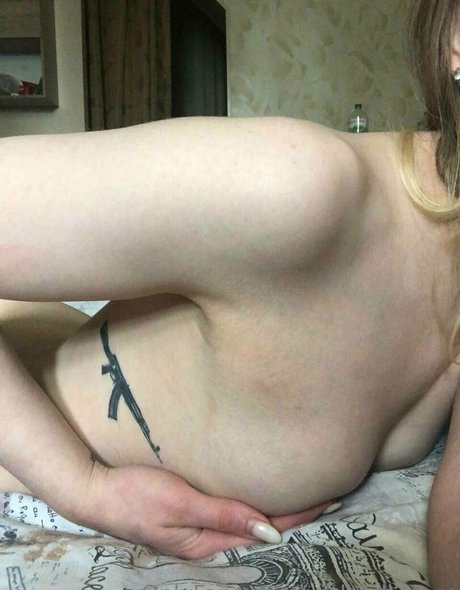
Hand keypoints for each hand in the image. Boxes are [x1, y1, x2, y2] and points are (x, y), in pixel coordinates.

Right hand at [73, 463, 334, 559]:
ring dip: (277, 508)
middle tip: (328, 496)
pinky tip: (262, 495)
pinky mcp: (189, 512)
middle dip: (295, 514)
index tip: (328, 500)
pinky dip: (253, 504)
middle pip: (261, 526)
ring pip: (248, 518)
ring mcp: (198, 526)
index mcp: (208, 540)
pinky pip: (231, 510)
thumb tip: (272, 531)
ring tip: (305, 495)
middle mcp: (208, 537)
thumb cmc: (135, 496)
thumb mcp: (180, 506)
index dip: (298, 516)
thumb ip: (224, 516)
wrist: (95, 489)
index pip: (264, 528)